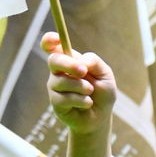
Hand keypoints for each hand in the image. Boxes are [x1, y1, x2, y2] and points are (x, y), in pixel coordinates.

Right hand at [43, 31, 115, 156]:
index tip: (53, 39)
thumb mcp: (105, 75)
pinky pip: (64, 98)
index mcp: (71, 60)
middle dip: (69, 64)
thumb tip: (82, 61)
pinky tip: (87, 103)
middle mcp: (59, 72)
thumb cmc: (103, 93)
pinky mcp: (55, 102)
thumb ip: (95, 63)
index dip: (50, 40)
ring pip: (61, 81)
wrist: (100, 117)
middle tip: (83, 71)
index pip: (53, 46)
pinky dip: (80, 100)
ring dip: (80, 86)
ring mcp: (55, 87)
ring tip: (91, 92)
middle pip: (54, 60)